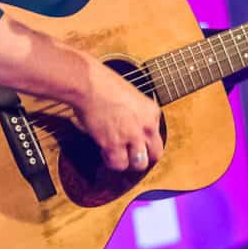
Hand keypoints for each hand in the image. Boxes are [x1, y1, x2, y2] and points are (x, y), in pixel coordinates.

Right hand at [72, 57, 162, 172]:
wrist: (89, 84)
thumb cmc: (104, 84)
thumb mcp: (132, 96)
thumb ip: (137, 113)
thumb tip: (132, 125)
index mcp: (152, 112)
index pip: (158, 136)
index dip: (146, 142)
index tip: (138, 143)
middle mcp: (146, 126)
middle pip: (155, 154)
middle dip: (144, 157)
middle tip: (131, 155)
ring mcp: (131, 137)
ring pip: (139, 164)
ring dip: (128, 162)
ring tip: (118, 155)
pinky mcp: (113, 144)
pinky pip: (118, 164)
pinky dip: (112, 162)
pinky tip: (105, 152)